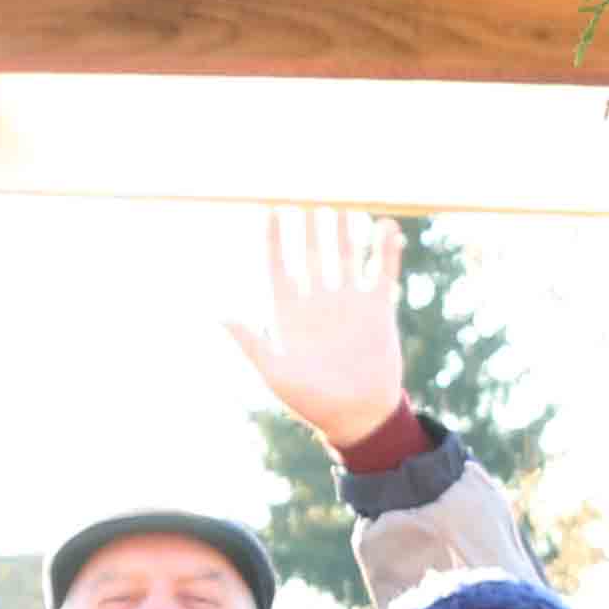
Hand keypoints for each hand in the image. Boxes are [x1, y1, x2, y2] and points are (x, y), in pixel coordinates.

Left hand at [225, 206, 411, 452]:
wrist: (358, 417)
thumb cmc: (312, 401)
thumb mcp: (275, 374)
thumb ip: (252, 344)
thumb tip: (222, 316)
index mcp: (289, 312)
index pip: (279, 265)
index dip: (275, 238)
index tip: (272, 209)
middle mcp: (318, 300)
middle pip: (313, 251)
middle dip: (311, 224)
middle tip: (311, 192)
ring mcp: (349, 301)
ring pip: (346, 254)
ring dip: (345, 228)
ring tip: (346, 201)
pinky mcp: (378, 308)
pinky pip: (381, 270)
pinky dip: (385, 249)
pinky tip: (386, 226)